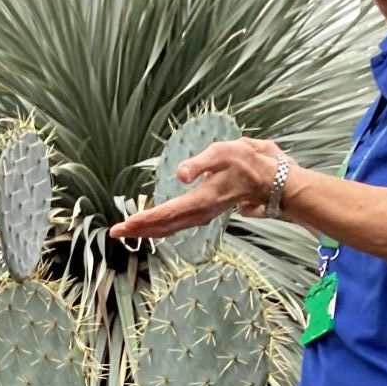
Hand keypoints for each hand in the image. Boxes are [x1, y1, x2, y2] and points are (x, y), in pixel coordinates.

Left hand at [109, 139, 286, 240]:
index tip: (124, 225)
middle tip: (115, 232)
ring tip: (128, 230)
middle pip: (163, 227)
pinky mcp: (204, 212)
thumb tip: (180, 174)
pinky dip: (160, 226)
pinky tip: (152, 226)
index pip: (165, 214)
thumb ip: (200, 163)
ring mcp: (202, 215)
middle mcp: (199, 213)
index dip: (143, 220)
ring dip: (148, 230)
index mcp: (200, 200)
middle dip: (139, 229)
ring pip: (169, 228)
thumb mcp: (224, 153)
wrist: (271, 180)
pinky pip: (177, 224)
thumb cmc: (249, 163)